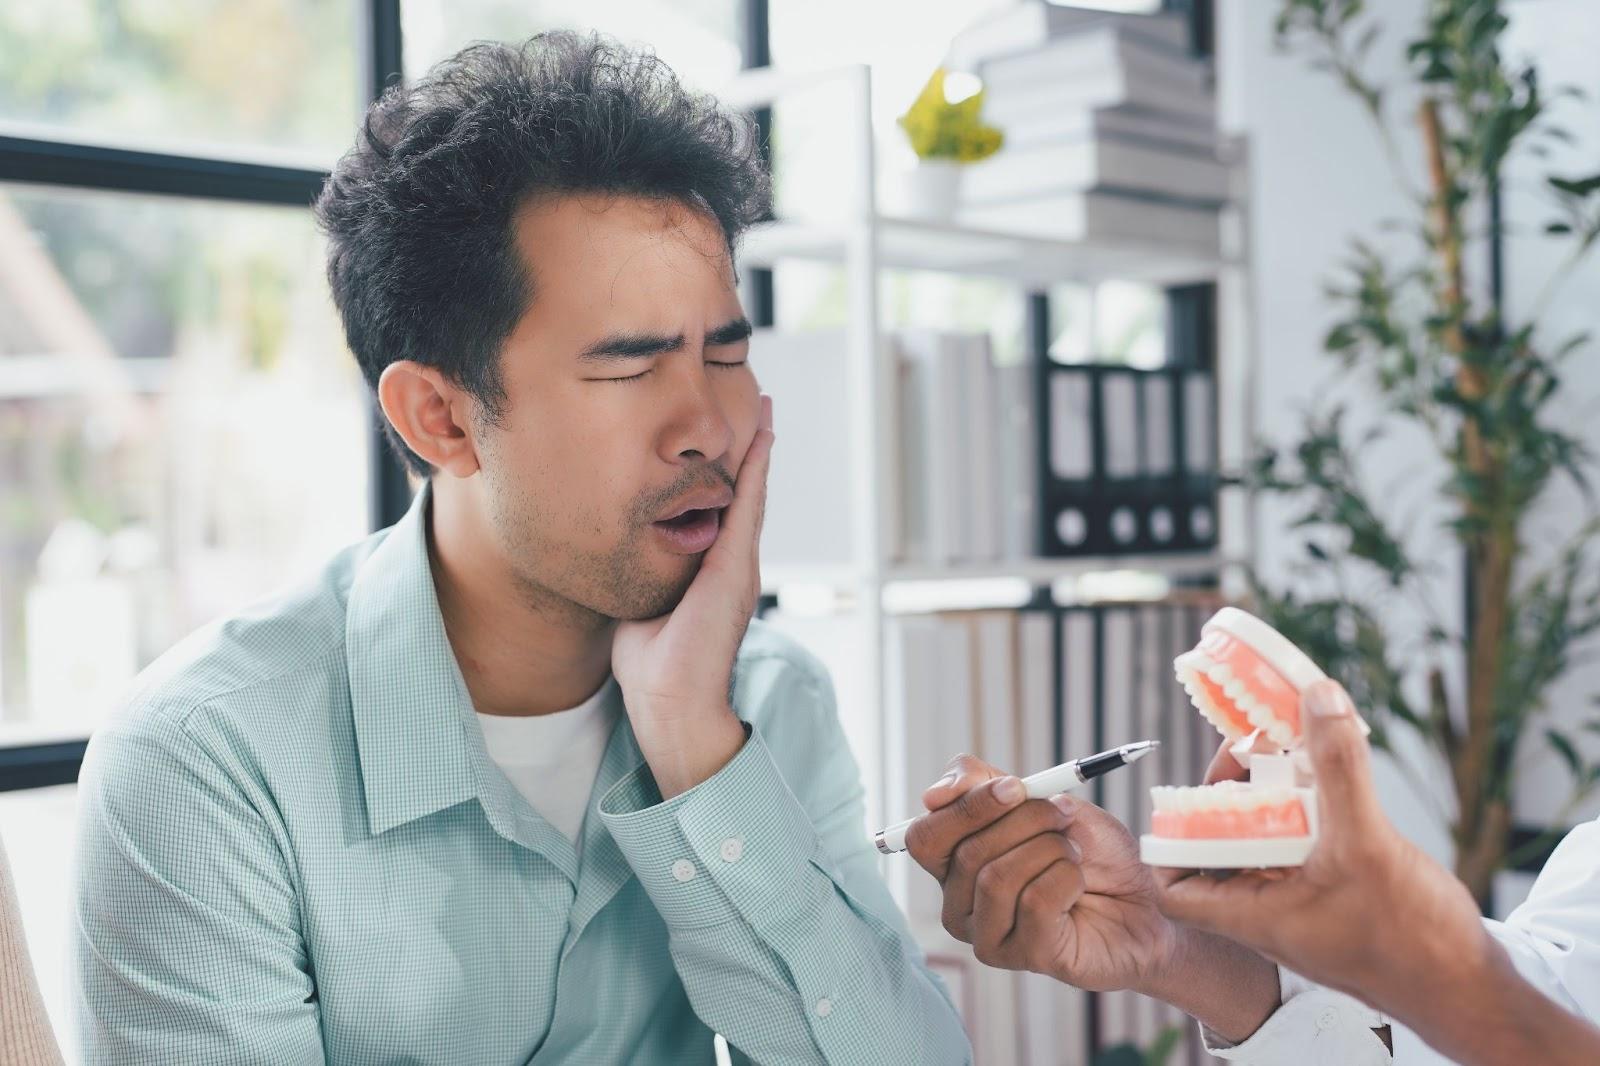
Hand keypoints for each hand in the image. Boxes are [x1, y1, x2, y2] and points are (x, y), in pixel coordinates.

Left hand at [610, 394, 773, 797]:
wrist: (671, 703)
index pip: (724, 513)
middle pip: (746, 495)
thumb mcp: (642, 605)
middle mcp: (733, 566)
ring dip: (759, 449)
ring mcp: (739, 567)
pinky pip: (748, 508)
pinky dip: (756, 471)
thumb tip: (620, 553)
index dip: (728, 475)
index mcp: (712, 575)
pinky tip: (761, 439)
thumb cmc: (653, 667)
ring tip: (764, 410)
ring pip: (752, 494)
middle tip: (757, 406)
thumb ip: (643, 575)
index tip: (730, 440)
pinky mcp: (735, 570)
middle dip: (752, 450)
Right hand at [907, 754, 1276, 1040]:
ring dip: (1050, 851)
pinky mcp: (1026, 956)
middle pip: (967, 853)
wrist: (1144, 899)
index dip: (967, 807)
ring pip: (997, 877)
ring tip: (1074, 854)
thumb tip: (932, 794)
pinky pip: (1035, 902)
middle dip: (1026, 821)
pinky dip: (1068, 879)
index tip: (1014, 787)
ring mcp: (989, 936)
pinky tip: (1079, 885)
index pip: (925, 836)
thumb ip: (985, 785)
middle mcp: (960, 904)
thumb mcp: (1041, 800)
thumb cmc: (1090, 853)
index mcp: (953, 864)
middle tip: (1063, 816)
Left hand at [1153, 680, 1487, 1025]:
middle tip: (1251, 747)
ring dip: (1273, 794)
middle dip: (1229, 794)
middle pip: (1221, 847)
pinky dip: (1311, 806)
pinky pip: (1308, 843)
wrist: (1471, 987)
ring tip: (1288, 746)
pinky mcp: (1340, 893)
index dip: (1167, 844)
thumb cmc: (1412, 942)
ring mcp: (1306, 902)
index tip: (1186, 797)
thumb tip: (1317, 696)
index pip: (1176, 888)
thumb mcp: (1366, 843)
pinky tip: (1328, 772)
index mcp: (1254, 914)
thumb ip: (1338, 769)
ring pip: (1268, 841)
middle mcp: (1271, 910)